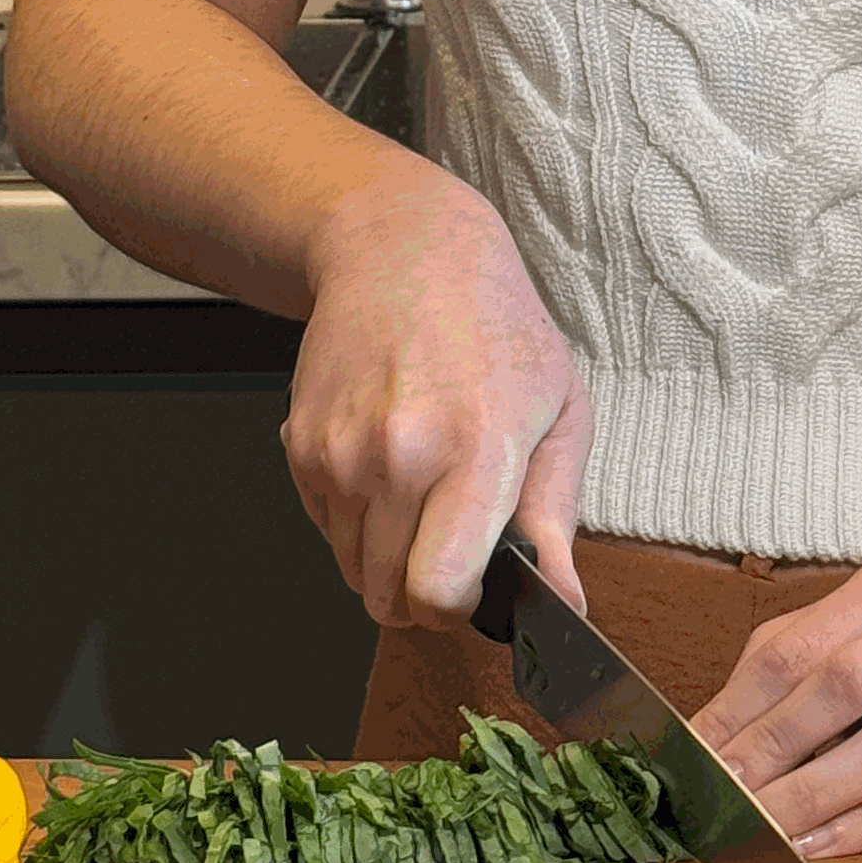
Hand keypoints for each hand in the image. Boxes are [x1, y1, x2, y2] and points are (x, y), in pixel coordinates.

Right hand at [280, 168, 590, 624]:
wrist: (402, 251)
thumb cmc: (495, 328)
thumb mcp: (559, 412)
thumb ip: (556, 517)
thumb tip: (563, 603)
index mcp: (474, 451)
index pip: (438, 590)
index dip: (458, 611)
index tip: (476, 592)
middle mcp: (396, 457)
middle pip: (387, 597)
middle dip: (422, 596)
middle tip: (452, 551)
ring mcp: (338, 453)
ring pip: (351, 569)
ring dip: (385, 558)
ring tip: (422, 495)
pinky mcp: (299, 446)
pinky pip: (325, 528)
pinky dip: (355, 520)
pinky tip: (387, 466)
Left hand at [690, 553, 861, 860]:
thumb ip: (789, 663)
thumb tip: (706, 737)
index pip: (799, 646)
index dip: (737, 708)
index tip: (691, 757)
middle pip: (846, 686)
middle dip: (774, 749)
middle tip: (720, 797)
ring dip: (814, 797)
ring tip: (760, 831)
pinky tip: (817, 847)